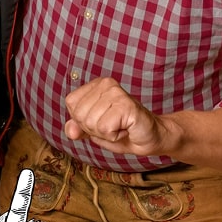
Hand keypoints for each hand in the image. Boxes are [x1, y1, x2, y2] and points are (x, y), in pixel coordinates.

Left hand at [63, 77, 177, 157]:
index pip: (71, 105)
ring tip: (120, 126)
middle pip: (80, 115)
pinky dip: (115, 136)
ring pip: (92, 123)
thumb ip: (78, 128)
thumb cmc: (121, 130)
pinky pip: (105, 129)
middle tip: (113, 125)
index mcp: (95, 85)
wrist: (150, 137)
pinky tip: (126, 128)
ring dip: (106, 133)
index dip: (83, 121)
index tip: (102, 121)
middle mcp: (105, 84)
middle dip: (94, 129)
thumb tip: (70, 130)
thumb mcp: (93, 130)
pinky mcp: (126, 105)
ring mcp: (116, 93)